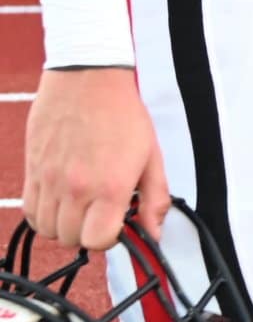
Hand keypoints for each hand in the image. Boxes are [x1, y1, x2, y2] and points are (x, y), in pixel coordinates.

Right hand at [25, 67, 166, 250]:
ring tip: (81, 206)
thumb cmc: (123, 115)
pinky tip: (60, 200)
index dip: (110, 238)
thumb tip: (154, 234)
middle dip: (88, 232)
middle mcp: (75, 188)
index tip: (117, 224)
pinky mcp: (32, 170)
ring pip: (47, 230)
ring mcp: (49, 180)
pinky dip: (44, 215)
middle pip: (72, 239)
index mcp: (110, 187)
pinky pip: (29, 212)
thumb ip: (155, 199)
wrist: (87, 80)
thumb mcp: (152, 157)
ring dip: (64, 226)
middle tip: (100, 213)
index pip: (99, 241)